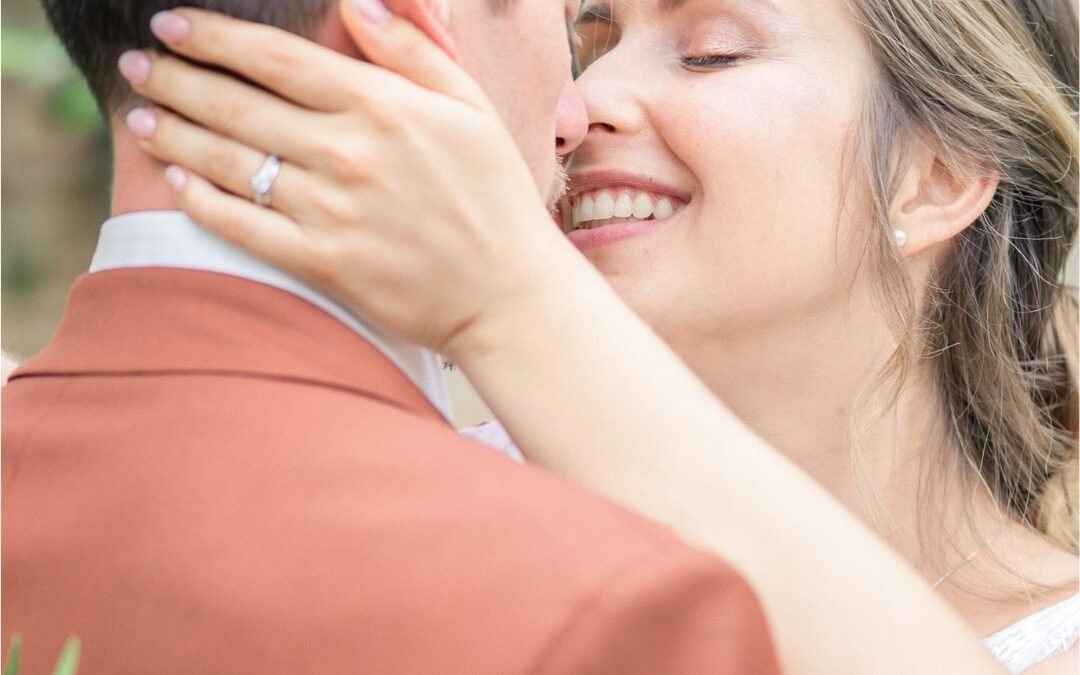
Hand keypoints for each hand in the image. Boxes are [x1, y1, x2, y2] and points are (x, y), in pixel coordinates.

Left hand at [119, 3, 580, 356]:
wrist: (508, 294)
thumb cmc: (494, 196)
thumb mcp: (471, 107)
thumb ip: (413, 48)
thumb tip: (353, 1)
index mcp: (384, 106)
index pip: (275, 58)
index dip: (213, 36)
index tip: (171, 22)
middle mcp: (350, 153)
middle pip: (236, 105)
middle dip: (175, 78)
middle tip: (139, 65)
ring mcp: (332, 211)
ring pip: (228, 162)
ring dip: (174, 134)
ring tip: (140, 117)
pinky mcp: (322, 263)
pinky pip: (241, 226)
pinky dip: (199, 201)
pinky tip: (176, 182)